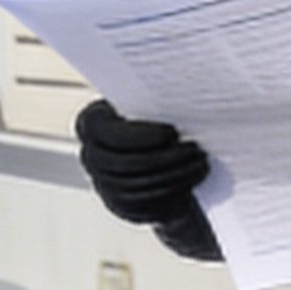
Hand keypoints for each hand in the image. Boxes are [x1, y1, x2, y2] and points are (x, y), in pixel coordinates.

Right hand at [74, 99, 219, 260]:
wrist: (158, 151)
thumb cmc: (155, 117)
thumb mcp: (151, 101)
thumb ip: (155, 98)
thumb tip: (185, 82)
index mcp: (92, 122)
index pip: (105, 133)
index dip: (138, 136)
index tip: (172, 133)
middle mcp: (90, 154)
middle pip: (122, 164)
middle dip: (163, 159)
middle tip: (195, 150)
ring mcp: (102, 184)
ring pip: (135, 188)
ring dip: (172, 177)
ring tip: (200, 164)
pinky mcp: (120, 205)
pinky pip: (142, 207)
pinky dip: (168, 195)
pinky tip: (190, 182)